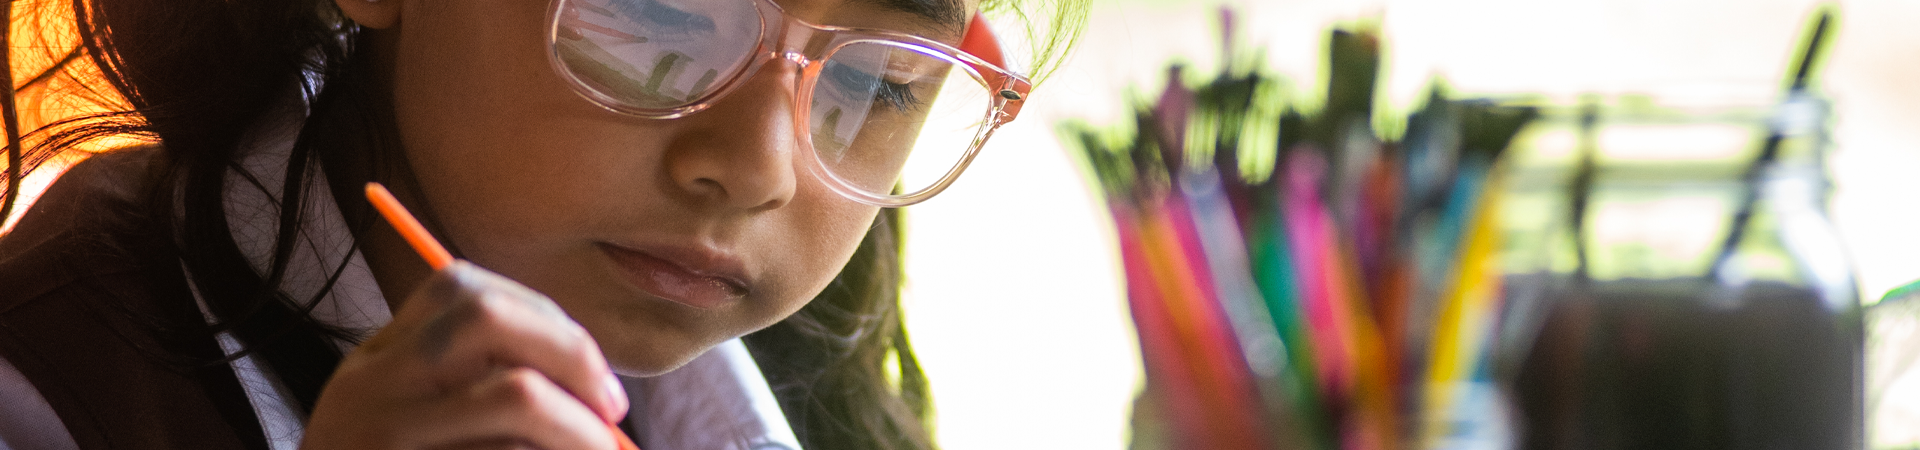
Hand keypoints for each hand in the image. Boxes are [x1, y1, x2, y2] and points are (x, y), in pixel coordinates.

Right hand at [302, 261, 629, 449]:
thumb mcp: (415, 426)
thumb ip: (482, 388)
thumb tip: (596, 388)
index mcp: (376, 362)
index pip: (465, 289)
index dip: (547, 321)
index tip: (593, 372)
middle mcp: (369, 389)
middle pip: (488, 318)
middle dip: (572, 354)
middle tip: (611, 409)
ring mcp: (384, 436)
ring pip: (515, 395)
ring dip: (579, 428)